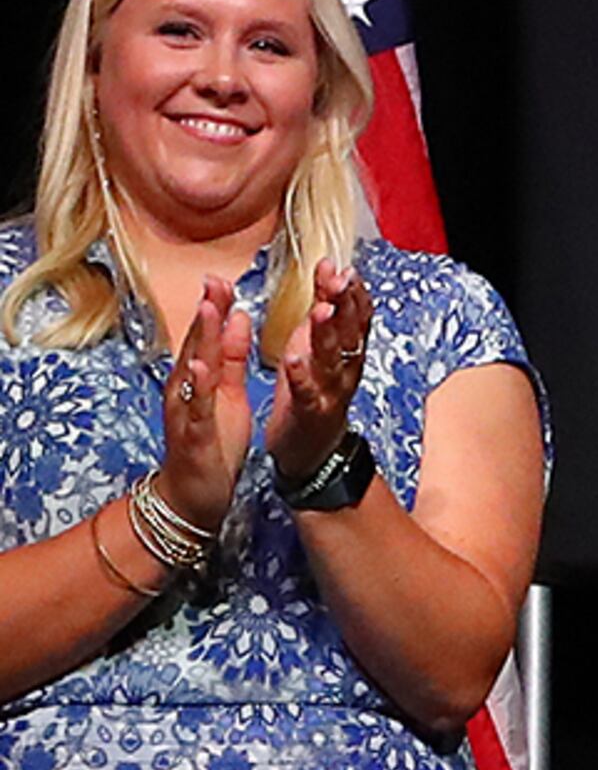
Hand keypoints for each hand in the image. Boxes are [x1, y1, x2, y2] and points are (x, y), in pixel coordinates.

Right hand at [153, 274, 254, 525]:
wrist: (193, 493)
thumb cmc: (211, 440)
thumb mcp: (226, 392)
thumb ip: (230, 356)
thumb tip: (237, 317)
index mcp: (199, 379)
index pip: (207, 336)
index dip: (215, 306)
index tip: (223, 276)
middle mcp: (187, 390)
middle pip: (196, 344)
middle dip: (207, 312)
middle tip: (215, 278)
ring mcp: (187, 411)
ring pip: (193, 371)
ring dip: (200, 339)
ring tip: (209, 308)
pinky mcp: (194, 435)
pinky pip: (197, 409)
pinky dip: (199, 387)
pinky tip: (202, 367)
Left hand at [264, 258, 370, 484]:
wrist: (311, 449)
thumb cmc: (311, 392)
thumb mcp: (317, 347)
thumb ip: (325, 312)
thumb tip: (331, 271)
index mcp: (347, 351)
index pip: (357, 316)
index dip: (352, 292)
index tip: (343, 267)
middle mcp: (346, 369)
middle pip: (350, 332)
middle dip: (346, 304)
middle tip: (341, 278)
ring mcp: (332, 391)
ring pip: (333, 359)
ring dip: (329, 333)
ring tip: (323, 309)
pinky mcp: (312, 412)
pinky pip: (308, 392)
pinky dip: (301, 376)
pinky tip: (292, 359)